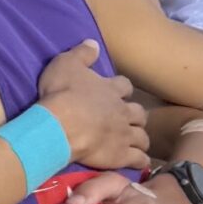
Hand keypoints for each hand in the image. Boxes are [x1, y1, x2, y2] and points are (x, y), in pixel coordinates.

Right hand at [35, 41, 145, 169]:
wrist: (60, 124)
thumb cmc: (61, 93)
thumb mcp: (65, 64)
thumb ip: (82, 53)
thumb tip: (94, 42)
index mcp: (111, 89)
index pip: (125, 86)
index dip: (122, 90)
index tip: (118, 93)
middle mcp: (123, 111)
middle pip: (139, 113)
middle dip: (136, 116)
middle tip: (128, 120)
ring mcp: (124, 134)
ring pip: (142, 136)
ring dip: (140, 138)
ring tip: (134, 142)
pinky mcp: (121, 155)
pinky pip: (138, 159)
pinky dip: (140, 160)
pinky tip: (138, 162)